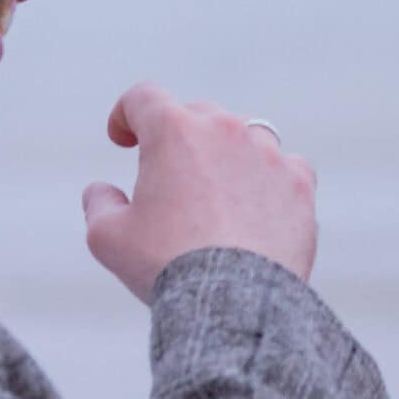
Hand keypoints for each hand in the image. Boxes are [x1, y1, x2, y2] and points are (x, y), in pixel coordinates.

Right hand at [81, 82, 318, 301]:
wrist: (236, 301)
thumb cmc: (166, 265)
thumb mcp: (108, 238)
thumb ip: (99, 204)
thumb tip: (100, 191)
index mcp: (174, 131)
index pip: (143, 97)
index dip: (126, 115)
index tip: (124, 140)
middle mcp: (226, 129)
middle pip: (197, 114)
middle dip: (178, 137)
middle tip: (168, 174)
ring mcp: (269, 153)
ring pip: (244, 135)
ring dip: (226, 154)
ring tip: (216, 190)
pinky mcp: (299, 183)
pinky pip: (284, 167)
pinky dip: (267, 181)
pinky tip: (256, 208)